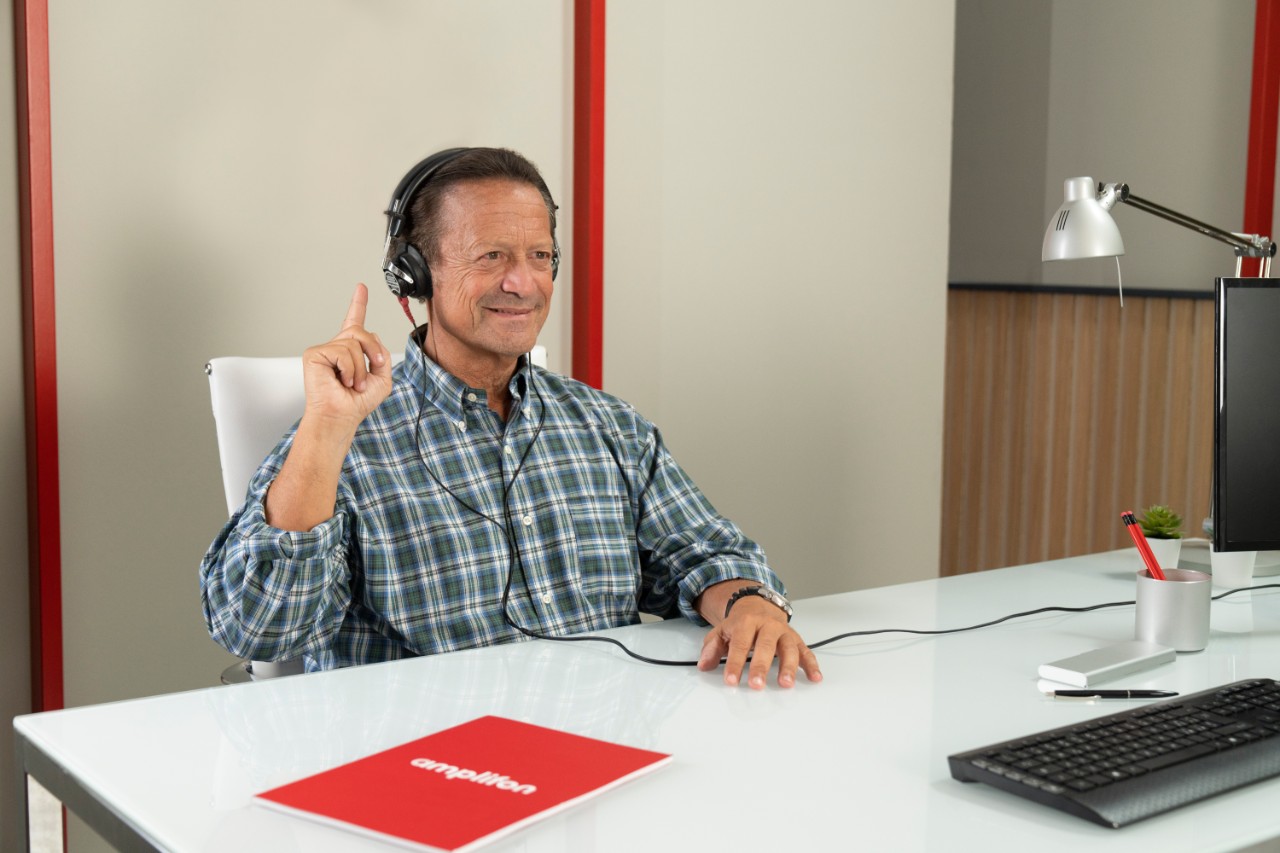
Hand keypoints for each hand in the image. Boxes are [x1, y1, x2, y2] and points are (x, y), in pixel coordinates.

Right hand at [300, 283, 393, 435]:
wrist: (341, 416)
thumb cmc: (357, 402)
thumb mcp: (382, 378)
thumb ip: (382, 355)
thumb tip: (373, 336)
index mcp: (351, 352)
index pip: (354, 323)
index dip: (358, 304)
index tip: (361, 287)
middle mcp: (336, 348)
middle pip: (361, 331)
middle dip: (373, 351)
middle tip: (373, 369)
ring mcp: (324, 350)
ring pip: (354, 342)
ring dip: (360, 367)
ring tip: (353, 383)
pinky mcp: (314, 354)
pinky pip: (342, 351)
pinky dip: (349, 369)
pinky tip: (342, 380)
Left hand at [696, 589, 821, 689]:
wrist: (758, 606)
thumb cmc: (740, 624)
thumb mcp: (721, 631)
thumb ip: (711, 648)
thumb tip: (703, 665)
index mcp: (747, 622)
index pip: (740, 644)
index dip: (734, 663)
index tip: (731, 681)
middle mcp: (768, 626)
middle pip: (765, 646)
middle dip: (761, 666)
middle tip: (756, 685)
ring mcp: (784, 633)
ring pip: (789, 648)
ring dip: (789, 667)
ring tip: (785, 684)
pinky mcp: (796, 640)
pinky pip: (806, 652)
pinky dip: (812, 665)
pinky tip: (815, 678)